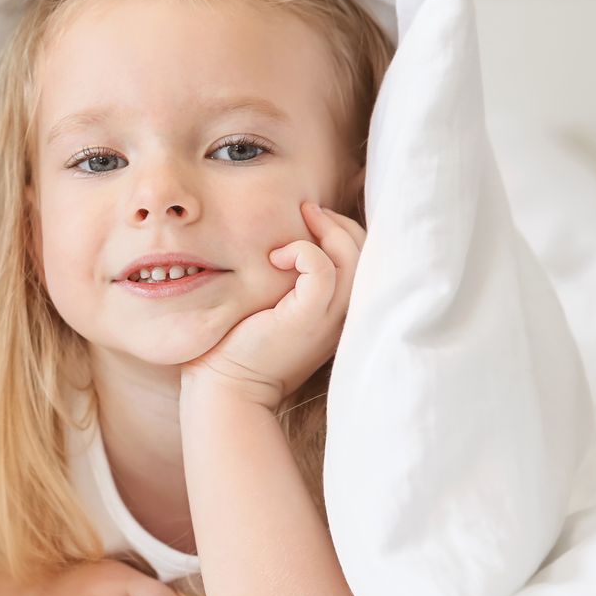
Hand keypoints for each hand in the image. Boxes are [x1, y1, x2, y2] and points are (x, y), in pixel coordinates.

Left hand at [182, 202, 364, 410]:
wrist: (228, 385)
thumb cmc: (243, 345)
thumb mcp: (278, 305)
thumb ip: (293, 281)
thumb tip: (284, 242)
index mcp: (340, 314)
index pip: (366, 263)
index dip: (348, 232)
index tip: (316, 217)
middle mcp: (343, 317)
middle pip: (367, 255)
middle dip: (342, 223)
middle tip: (310, 209)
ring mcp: (328, 319)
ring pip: (352, 259)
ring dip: (328, 230)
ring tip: (301, 217)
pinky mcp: (306, 319)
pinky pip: (323, 272)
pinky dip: (304, 252)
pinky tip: (277, 256)